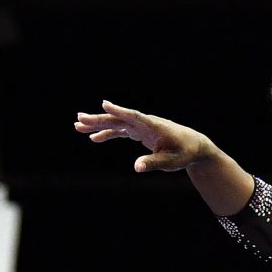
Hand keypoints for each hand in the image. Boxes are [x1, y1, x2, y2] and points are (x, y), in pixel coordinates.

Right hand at [74, 101, 211, 173]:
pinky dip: (108, 134)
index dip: (119, 111)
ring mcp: (140, 127)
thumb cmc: (183, 153)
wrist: (193, 146)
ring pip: (116, 124)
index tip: (104, 104)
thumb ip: (153, 163)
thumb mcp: (170, 162)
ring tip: (78, 126)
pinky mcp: (139, 132)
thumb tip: (136, 168)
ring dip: (98, 125)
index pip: (133, 116)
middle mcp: (144, 123)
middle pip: (118, 119)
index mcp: (152, 126)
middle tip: (79, 118)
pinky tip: (94, 138)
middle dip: (99, 119)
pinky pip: (120, 131)